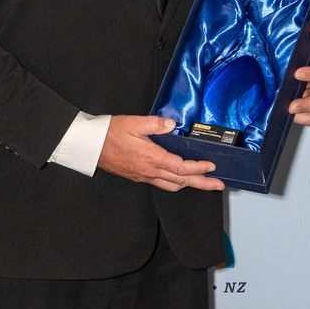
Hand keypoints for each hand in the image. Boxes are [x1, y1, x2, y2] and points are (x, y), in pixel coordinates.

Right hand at [98, 115, 221, 190]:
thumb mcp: (133, 123)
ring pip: (172, 185)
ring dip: (190, 185)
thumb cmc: (109, 134)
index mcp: (151, 158)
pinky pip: (162, 184)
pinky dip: (176, 183)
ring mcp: (144, 176)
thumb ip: (155, 124)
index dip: (199, 168)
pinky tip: (179, 179)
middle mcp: (150, 171)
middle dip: (203, 183)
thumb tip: (172, 124)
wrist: (90, 146)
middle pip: (182, 181)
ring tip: (203, 183)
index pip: (182, 168)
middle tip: (219, 185)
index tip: (211, 165)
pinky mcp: (139, 176)